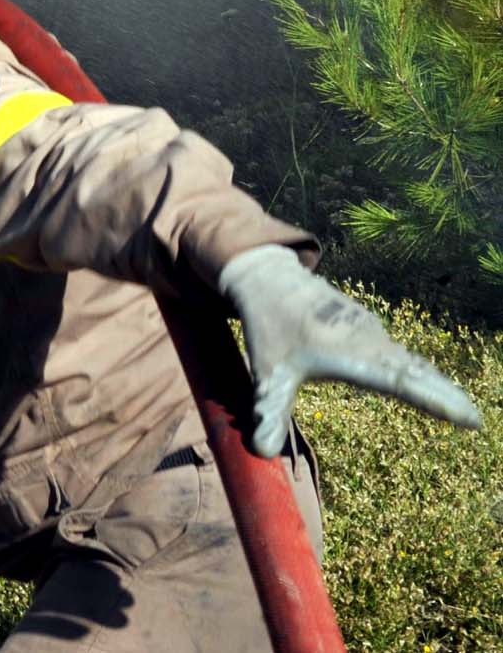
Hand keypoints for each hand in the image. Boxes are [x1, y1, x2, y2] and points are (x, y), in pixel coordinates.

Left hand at [216, 244, 485, 455]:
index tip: (465, 417)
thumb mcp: (267, 373)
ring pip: (411, 363)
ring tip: (466, 411)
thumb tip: (259, 453)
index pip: (398, 382)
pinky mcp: (371, 329)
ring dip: (438, 385)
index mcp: (348, 354)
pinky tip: (437, 385)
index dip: (432, 400)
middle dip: (446, 397)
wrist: (272, 282)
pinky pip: (402, 355)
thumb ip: (269, 412)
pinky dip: (421, 372)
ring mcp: (372, 333)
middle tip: (477, 421)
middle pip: (414, 373)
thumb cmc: (270, 330)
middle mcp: (368, 341)